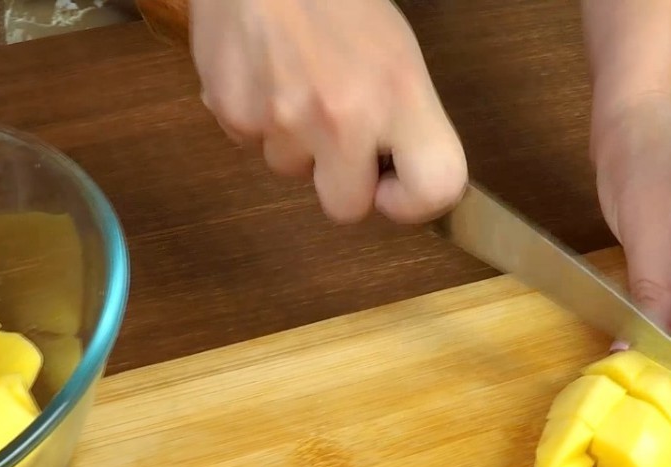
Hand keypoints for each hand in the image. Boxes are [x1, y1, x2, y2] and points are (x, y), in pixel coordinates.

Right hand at [190, 0, 466, 223]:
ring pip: (292, 172)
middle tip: (337, 132)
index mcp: (399, 94)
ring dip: (294, 141)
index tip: (394, 183)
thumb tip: (399, 177)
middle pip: (346, 209)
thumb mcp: (396, 53)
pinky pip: (251, 144)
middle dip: (341, 181)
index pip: (435, 188)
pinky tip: (264, 73)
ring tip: (295, 81)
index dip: (414, 201)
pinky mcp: (234, 115)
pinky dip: (256, 117)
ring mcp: (284, 120)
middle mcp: (344, 116)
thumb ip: (404, 119)